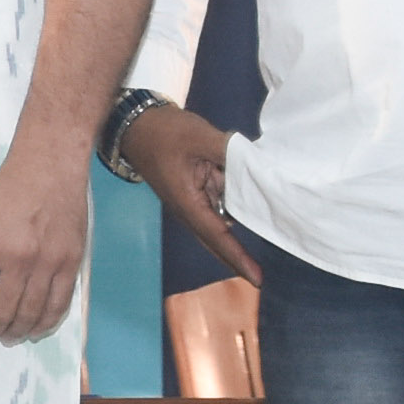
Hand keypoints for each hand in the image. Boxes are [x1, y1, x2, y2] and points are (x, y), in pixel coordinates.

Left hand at [0, 124, 94, 341]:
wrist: (48, 166)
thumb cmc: (6, 193)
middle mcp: (16, 259)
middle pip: (1, 314)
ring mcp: (47, 263)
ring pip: (30, 315)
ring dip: (16, 331)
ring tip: (9, 334)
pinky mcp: (71, 263)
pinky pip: (59, 306)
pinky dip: (45, 323)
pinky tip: (35, 328)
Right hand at [114, 103, 259, 285]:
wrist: (137, 124)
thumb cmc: (164, 133)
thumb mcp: (200, 138)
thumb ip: (230, 153)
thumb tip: (257, 168)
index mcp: (187, 203)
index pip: (217, 236)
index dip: (238, 258)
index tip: (257, 279)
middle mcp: (189, 209)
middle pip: (217, 240)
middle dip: (237, 259)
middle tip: (261, 278)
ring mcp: (191, 201)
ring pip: (219, 223)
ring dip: (238, 232)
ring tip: (266, 239)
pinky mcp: (195, 191)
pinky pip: (218, 206)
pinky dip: (234, 208)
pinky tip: (255, 205)